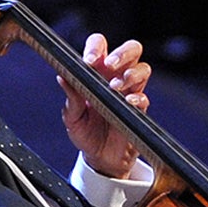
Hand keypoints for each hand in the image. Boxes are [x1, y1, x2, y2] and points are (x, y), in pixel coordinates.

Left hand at [61, 32, 150, 177]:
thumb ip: (71, 97)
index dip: (96, 47)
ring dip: (131, 74)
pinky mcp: (139, 110)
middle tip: (110, 65)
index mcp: (96, 73)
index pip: (100, 46)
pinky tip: (128, 102)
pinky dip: (138, 98)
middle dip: (122, 53)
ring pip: (143, 69)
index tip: (89, 60)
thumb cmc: (85, 134)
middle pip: (130, 50)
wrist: (100, 159)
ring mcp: (130, 92)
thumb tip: (62, 77)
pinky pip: (144, 97)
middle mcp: (115, 78)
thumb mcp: (72, 117)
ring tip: (116, 87)